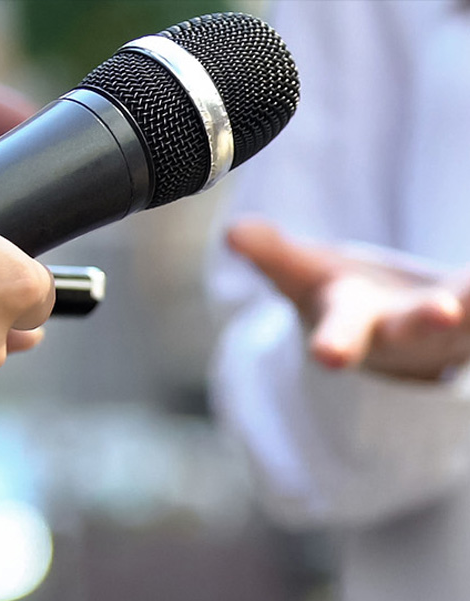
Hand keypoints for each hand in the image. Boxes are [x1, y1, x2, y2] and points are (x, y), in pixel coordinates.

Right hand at [226, 218, 469, 379]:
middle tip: (446, 310)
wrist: (392, 335)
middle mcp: (409, 333)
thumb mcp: (303, 277)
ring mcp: (456, 329)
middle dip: (431, 321)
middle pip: (420, 331)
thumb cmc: (343, 299)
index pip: (340, 334)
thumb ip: (272, 254)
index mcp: (355, 324)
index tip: (329, 357)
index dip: (335, 344)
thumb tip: (234, 233)